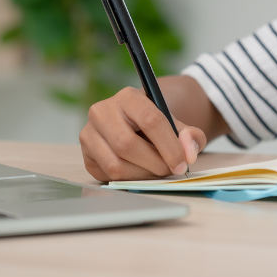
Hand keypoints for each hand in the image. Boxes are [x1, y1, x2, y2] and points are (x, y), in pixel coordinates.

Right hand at [80, 87, 208, 181]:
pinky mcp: (86, 155)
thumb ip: (190, 136)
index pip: (150, 120)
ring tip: (155, 170)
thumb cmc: (155, 125)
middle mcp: (102, 112)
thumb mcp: (176, 125)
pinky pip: (108, 175)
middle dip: (154, 163)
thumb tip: (188, 152)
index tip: (183, 163)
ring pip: (116, 164)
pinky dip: (129, 179)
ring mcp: (89, 134)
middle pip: (127, 145)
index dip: (169, 146)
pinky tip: (139, 171)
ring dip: (142, 174)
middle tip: (170, 170)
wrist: (133, 125)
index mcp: (128, 97)